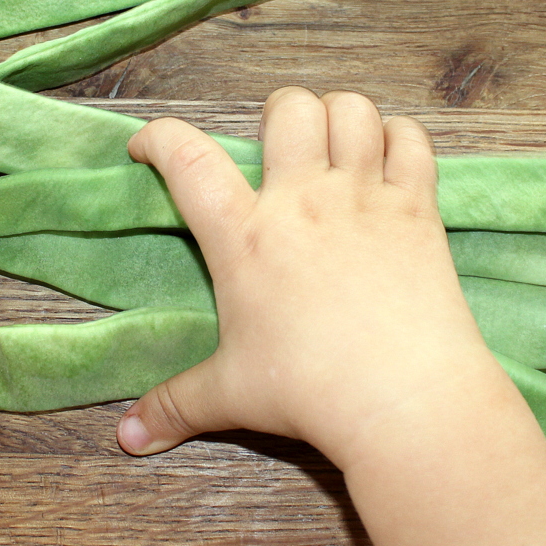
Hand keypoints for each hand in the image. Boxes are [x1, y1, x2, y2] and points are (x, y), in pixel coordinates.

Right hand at [116, 87, 485, 460]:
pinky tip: (387, 160)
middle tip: (275, 149)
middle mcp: (302, 199)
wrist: (404, 400)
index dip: (158, 136)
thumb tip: (127, 438)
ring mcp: (364, 197)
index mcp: (243, 235)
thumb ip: (173, 405)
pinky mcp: (417, 209)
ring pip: (352, 110)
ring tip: (331, 147)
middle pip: (288, 108)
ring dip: (337, 118)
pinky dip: (398, 137)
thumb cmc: (309, 391)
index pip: (186, 157)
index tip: (146, 147)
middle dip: (276, 114)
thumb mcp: (228, 395)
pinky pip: (412, 140)